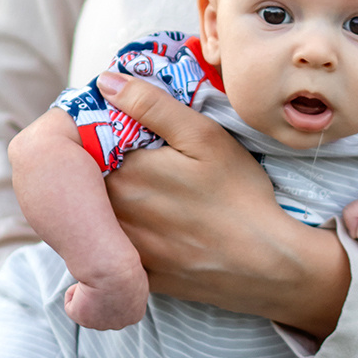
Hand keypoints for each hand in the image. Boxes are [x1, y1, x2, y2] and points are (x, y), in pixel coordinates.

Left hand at [98, 72, 350, 338]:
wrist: (266, 264)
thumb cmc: (237, 193)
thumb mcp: (202, 136)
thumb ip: (150, 105)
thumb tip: (105, 80)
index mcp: (123, 174)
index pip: (90, 144)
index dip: (105, 133)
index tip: (128, 133)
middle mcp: (113, 214)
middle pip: (93, 181)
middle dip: (108, 167)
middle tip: (149, 165)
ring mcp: (125, 250)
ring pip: (103, 216)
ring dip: (114, 202)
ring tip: (159, 197)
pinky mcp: (139, 276)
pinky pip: (120, 251)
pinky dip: (128, 238)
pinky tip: (162, 230)